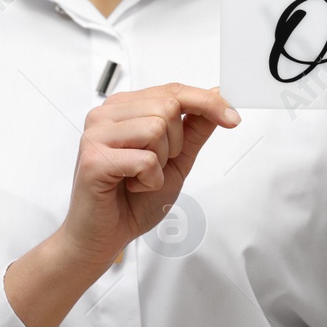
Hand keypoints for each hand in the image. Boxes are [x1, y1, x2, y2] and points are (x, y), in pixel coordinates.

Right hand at [57, 83, 240, 268]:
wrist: (103, 236)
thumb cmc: (133, 199)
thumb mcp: (177, 160)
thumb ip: (194, 128)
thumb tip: (216, 94)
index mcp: (124, 108)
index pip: (173, 90)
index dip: (207, 102)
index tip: (232, 118)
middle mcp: (106, 114)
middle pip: (168, 106)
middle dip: (176, 143)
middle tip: (155, 166)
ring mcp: (96, 135)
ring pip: (157, 128)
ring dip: (161, 162)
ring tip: (140, 177)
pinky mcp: (94, 159)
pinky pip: (145, 160)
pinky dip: (149, 181)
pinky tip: (132, 187)